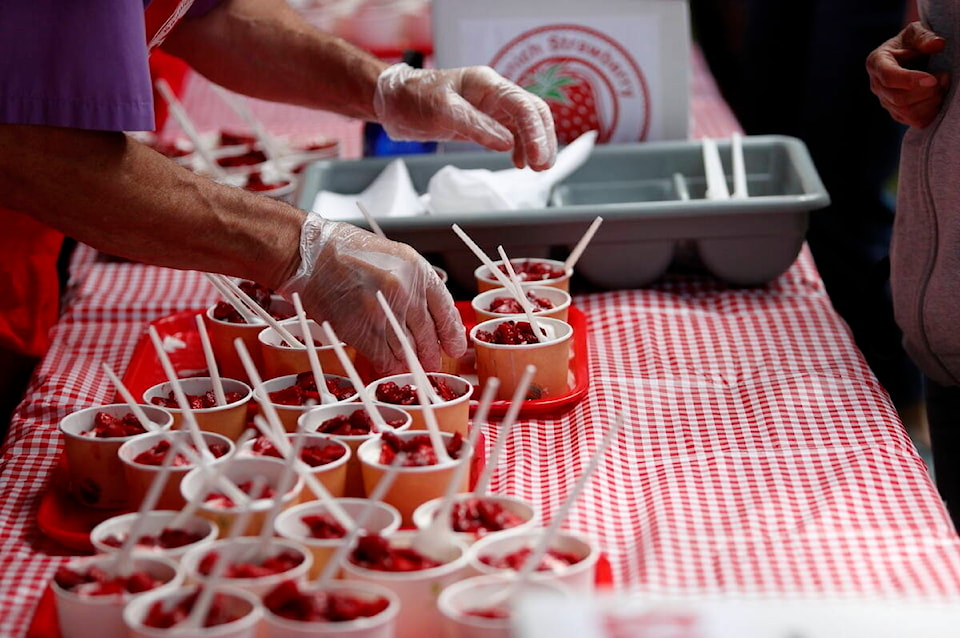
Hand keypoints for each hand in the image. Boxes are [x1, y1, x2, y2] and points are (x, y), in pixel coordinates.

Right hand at [279, 215, 466, 374]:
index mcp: (417, 271)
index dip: (453, 333)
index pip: (445, 309)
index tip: (456, 346)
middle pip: (428, 334)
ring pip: (408, 349)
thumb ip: (413, 283)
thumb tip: (427, 313)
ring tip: (414, 368)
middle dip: (432, 354)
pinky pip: (384, 357)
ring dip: (412, 363)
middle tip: (432, 363)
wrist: (310, 254)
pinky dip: (389, 366)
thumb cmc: (346, 251)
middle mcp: (405, 292)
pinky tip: (391, 368)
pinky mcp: (362, 330)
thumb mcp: (394, 257)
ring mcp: (384, 313)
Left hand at [374, 63, 556, 170]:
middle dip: (542, 139)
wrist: (394, 102)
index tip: (537, 157)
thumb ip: (475, 126)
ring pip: (525, 124)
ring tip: (537, 168)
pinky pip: (512, 133)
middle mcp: (493, 93)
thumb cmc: (413, 99)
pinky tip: (518, 163)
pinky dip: (520, 148)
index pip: (522, 105)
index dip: (535, 132)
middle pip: (532, 113)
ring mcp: (490, 107)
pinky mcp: (484, 121)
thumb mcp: (441, 112)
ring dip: (535, 145)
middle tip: (542, 166)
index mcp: (486, 83)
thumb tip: (507, 143)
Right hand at [866, 21, 948, 127]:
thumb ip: (925, 37)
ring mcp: (886, 102)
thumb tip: (937, 45)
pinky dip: (932, 111)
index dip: (910, 80)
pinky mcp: (899, 113)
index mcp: (876, 62)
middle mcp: (877, 85)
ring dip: (931, 101)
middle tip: (944, 76)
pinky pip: (916, 121)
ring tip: (943, 85)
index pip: (888, 77)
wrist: (913, 56)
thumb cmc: (913, 42)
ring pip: (907, 112)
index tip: (932, 78)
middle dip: (926, 91)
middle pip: (898, 99)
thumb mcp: (917, 32)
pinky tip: (939, 96)